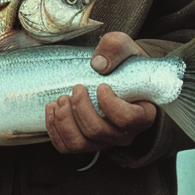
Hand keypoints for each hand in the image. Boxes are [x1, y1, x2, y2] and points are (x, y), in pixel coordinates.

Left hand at [44, 31, 155, 153]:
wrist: (116, 75)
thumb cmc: (125, 64)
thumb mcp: (126, 48)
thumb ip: (115, 48)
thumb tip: (98, 64)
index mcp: (142, 115)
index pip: (127, 119)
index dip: (110, 104)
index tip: (101, 86)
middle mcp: (124, 134)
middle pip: (98, 131)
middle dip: (80, 108)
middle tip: (76, 88)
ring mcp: (104, 141)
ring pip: (80, 144)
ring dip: (64, 121)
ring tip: (61, 99)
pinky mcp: (86, 142)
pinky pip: (66, 146)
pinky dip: (54, 129)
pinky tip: (52, 108)